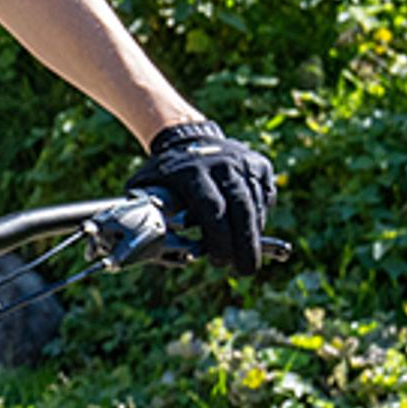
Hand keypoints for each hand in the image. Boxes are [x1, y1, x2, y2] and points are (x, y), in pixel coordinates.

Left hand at [128, 120, 275, 272]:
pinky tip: (249, 231)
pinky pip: (265, 197)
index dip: (219, 238)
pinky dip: (259, 217)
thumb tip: (141, 249)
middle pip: (241, 207)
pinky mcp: (260, 165)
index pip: (211, 207)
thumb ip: (146, 215)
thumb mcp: (145, 187)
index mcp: (190, 170)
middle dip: (245, 244)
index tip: (219, 261)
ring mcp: (243, 162)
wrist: (186, 136)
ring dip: (253, 235)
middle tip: (245, 270)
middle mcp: (221, 163)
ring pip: (255, 205)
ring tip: (244, 257)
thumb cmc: (165, 173)